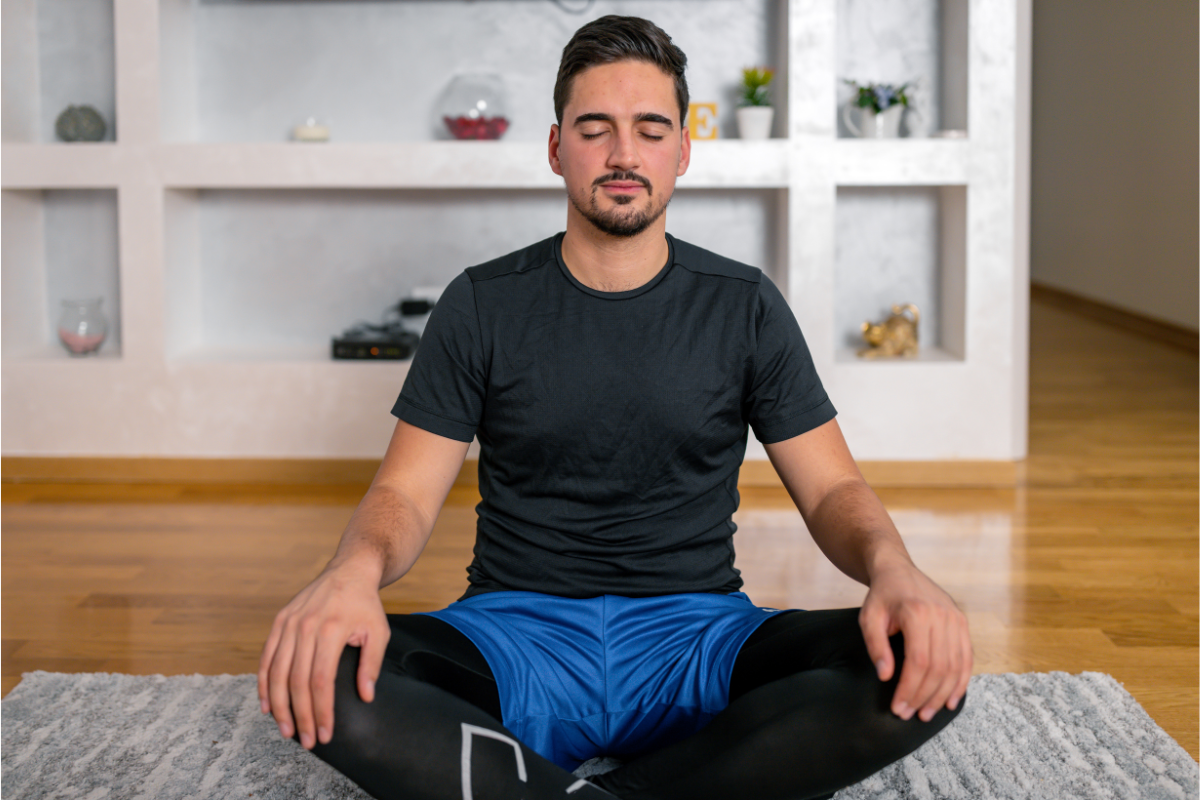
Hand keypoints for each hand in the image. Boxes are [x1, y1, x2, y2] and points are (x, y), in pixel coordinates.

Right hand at [257, 562, 390, 749]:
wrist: (348, 572)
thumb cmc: (365, 605)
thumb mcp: (379, 631)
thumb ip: (371, 664)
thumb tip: (365, 697)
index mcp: (330, 629)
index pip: (321, 681)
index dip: (321, 710)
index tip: (325, 733)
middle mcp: (305, 627)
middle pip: (296, 681)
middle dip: (301, 716)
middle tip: (307, 741)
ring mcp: (288, 623)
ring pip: (277, 673)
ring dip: (279, 706)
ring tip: (286, 731)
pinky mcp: (279, 621)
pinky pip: (266, 658)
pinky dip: (264, 684)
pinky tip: (267, 705)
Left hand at [859, 562, 971, 721]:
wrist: (898, 570)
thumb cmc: (881, 596)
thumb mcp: (868, 617)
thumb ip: (875, 645)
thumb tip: (886, 676)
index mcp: (917, 612)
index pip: (918, 661)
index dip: (910, 689)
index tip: (898, 707)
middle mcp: (941, 616)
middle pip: (939, 667)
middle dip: (925, 696)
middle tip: (911, 715)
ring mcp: (956, 619)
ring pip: (955, 666)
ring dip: (943, 694)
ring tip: (927, 713)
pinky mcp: (962, 623)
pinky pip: (966, 658)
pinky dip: (961, 682)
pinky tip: (951, 700)